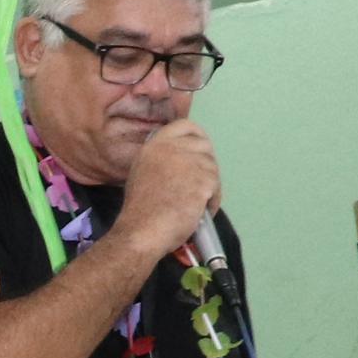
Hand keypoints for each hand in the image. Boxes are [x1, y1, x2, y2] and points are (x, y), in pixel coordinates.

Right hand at [121, 120, 222, 253]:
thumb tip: (183, 160)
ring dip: (208, 187)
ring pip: (213, 169)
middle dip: (205, 165)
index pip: (185, 125)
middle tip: (196, 185)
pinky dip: (211, 202)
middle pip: (205, 147)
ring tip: (193, 204)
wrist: (142, 231)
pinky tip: (197, 212)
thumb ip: (162, 159)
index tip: (198, 150)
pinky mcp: (204, 181)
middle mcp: (173, 148)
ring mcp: (190, 163)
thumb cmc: (140, 210)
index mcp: (155, 145)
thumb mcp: (143, 172)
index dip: (196, 136)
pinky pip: (216, 189)